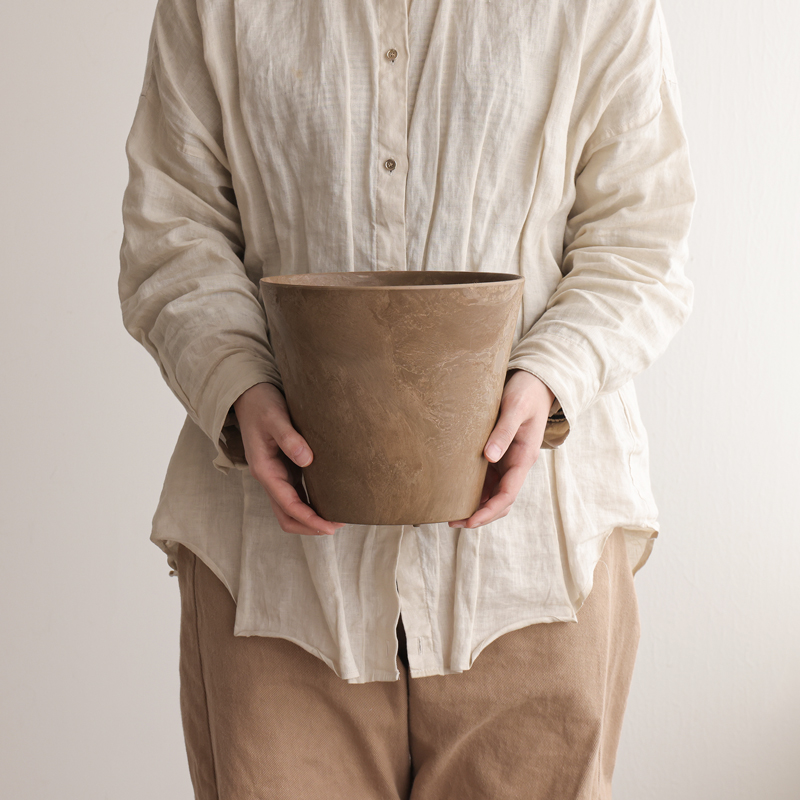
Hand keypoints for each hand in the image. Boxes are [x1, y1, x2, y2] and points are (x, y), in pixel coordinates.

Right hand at [233, 383, 344, 535]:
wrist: (249, 394)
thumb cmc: (261, 404)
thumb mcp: (275, 417)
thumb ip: (289, 438)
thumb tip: (307, 459)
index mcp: (264, 470)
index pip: (288, 505)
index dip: (309, 519)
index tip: (330, 526)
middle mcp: (269, 477)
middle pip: (287, 515)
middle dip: (309, 526)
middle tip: (337, 526)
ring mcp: (276, 475)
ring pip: (290, 508)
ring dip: (310, 517)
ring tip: (337, 518)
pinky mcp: (283, 468)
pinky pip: (296, 494)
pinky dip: (310, 503)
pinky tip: (328, 500)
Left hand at [449, 370, 554, 528]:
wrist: (536, 382)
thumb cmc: (526, 392)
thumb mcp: (515, 408)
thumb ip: (503, 431)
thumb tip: (489, 457)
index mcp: (524, 458)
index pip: (508, 495)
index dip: (489, 511)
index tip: (470, 521)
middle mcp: (516, 464)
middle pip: (500, 501)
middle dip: (480, 515)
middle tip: (452, 521)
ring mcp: (507, 461)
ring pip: (493, 493)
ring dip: (476, 505)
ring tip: (450, 512)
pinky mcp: (499, 454)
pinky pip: (487, 479)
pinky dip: (473, 489)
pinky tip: (456, 491)